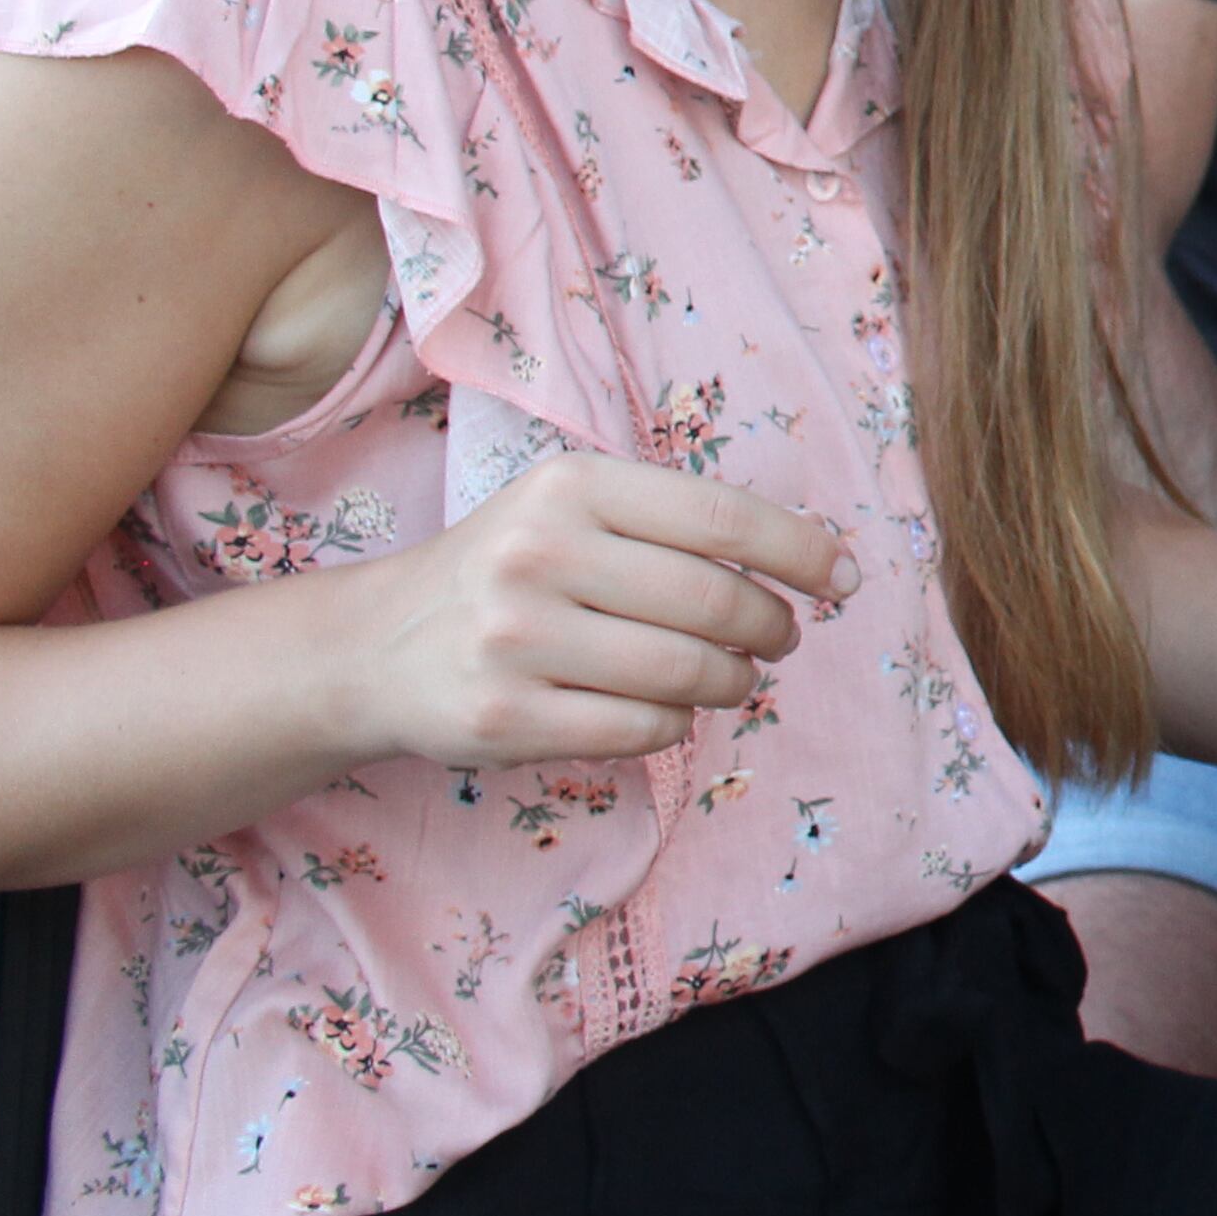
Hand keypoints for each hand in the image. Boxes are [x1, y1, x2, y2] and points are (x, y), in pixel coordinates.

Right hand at [321, 457, 852, 769]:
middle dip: (773, 627)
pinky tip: (668, 708)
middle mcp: (539, 553)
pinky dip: (676, 724)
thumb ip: (681, 522)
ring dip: (733, 682)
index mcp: (572, 485)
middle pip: (715, 603)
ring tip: (734, 676)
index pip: (725, 519)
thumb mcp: (575, 509)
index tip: (844, 578)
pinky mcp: (502, 719)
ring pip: (686, 673)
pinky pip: (640, 730)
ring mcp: (515, 640)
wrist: (372, 645)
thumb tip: (826, 558)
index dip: (804, 552)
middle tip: (781, 638)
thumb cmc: (507, 570)